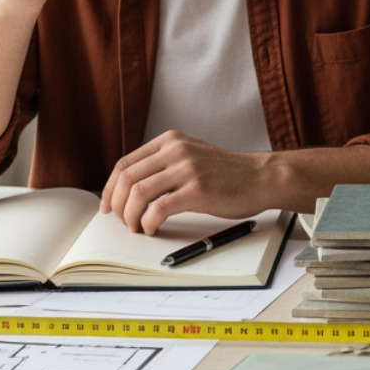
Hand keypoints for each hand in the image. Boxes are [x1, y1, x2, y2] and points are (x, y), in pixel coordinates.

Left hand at [101, 131, 269, 233]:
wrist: (261, 178)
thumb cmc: (228, 174)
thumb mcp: (192, 156)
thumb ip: (165, 164)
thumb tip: (132, 190)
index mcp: (171, 141)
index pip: (125, 163)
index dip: (109, 188)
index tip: (108, 205)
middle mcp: (176, 150)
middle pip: (126, 178)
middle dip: (116, 204)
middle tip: (121, 220)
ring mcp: (187, 169)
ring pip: (137, 193)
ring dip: (130, 216)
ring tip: (136, 227)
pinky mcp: (197, 189)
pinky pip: (158, 208)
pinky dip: (148, 222)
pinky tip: (152, 228)